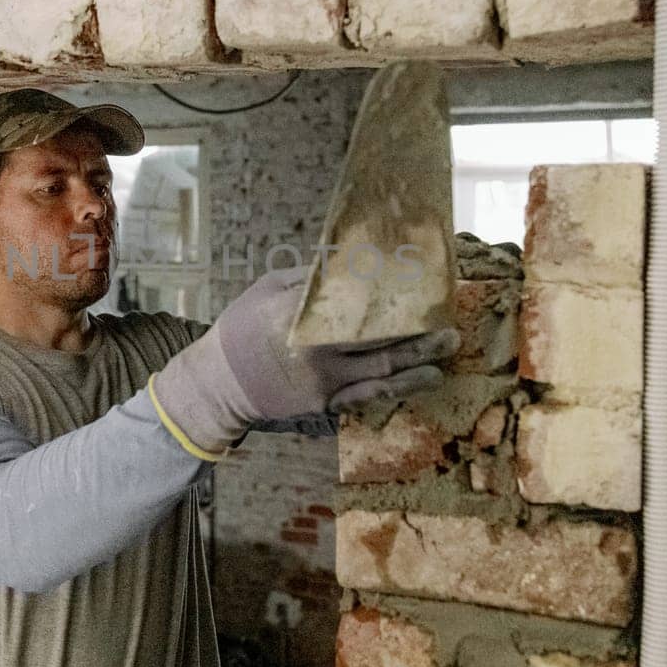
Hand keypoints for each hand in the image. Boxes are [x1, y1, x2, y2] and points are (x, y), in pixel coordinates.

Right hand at [152, 266, 458, 454]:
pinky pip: (368, 394)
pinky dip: (398, 387)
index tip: (416, 282)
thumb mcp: (264, 290)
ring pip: (381, 369)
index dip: (388, 292)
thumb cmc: (240, 330)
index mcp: (299, 312)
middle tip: (448, 320)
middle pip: (377, 336)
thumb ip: (305, 279)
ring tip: (447, 349)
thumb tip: (344, 263)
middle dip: (416, 329)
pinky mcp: (325, 403)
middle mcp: (316, 347)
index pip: (353, 299)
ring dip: (418, 360)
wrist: (218, 385)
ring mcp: (323, 379)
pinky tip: (424, 380)